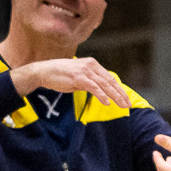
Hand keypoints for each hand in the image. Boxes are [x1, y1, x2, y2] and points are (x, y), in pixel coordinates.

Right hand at [9, 56, 128, 107]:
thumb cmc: (61, 75)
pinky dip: (101, 95)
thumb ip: (91, 82)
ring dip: (115, 96)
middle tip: (128, 104)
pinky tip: (107, 103)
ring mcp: (84, 71)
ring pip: (104, 85)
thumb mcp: (80, 77)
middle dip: (120, 94)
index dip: (119, 89)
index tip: (126, 99)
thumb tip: (102, 91)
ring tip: (122, 106)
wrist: (43, 71)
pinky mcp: (78, 77)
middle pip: (110, 82)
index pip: (110, 78)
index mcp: (93, 64)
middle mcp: (91, 66)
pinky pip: (93, 87)